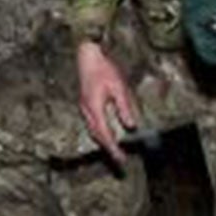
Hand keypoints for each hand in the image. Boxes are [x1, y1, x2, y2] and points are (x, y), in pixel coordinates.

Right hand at [75, 41, 137, 165]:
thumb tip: (131, 126)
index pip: (105, 134)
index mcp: (95, 108)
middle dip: (109, 149)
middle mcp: (87, 110)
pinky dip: (100, 132)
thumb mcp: (119, 87)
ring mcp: (84, 107)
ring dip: (104, 141)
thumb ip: (125, 107)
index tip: (122, 159)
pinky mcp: (85, 103)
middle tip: (121, 160)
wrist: (86, 55)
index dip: (114, 148)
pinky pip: (92, 123)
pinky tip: (107, 132)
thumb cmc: (104, 68)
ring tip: (115, 150)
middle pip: (98, 136)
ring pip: (93, 130)